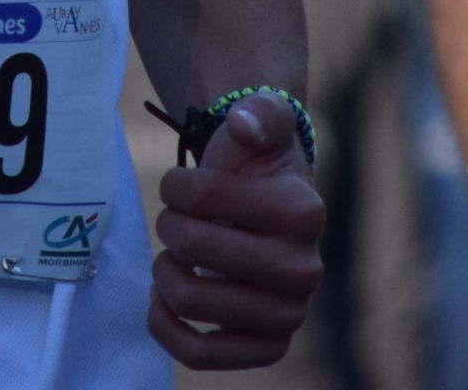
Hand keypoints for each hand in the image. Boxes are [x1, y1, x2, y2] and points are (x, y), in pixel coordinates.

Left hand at [149, 93, 327, 369]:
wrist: (269, 207)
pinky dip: (166, 328)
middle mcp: (305, 270)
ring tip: (172, 256)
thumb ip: (258, 113)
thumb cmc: (257, 164)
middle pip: (193, 248)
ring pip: (190, 301)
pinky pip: (200, 355)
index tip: (181, 184)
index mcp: (303, 212)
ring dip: (164, 272)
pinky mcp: (267, 347)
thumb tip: (244, 126)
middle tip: (176, 220)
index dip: (176, 186)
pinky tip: (162, 299)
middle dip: (170, 226)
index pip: (203, 197)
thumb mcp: (263, 122)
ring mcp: (289, 315)